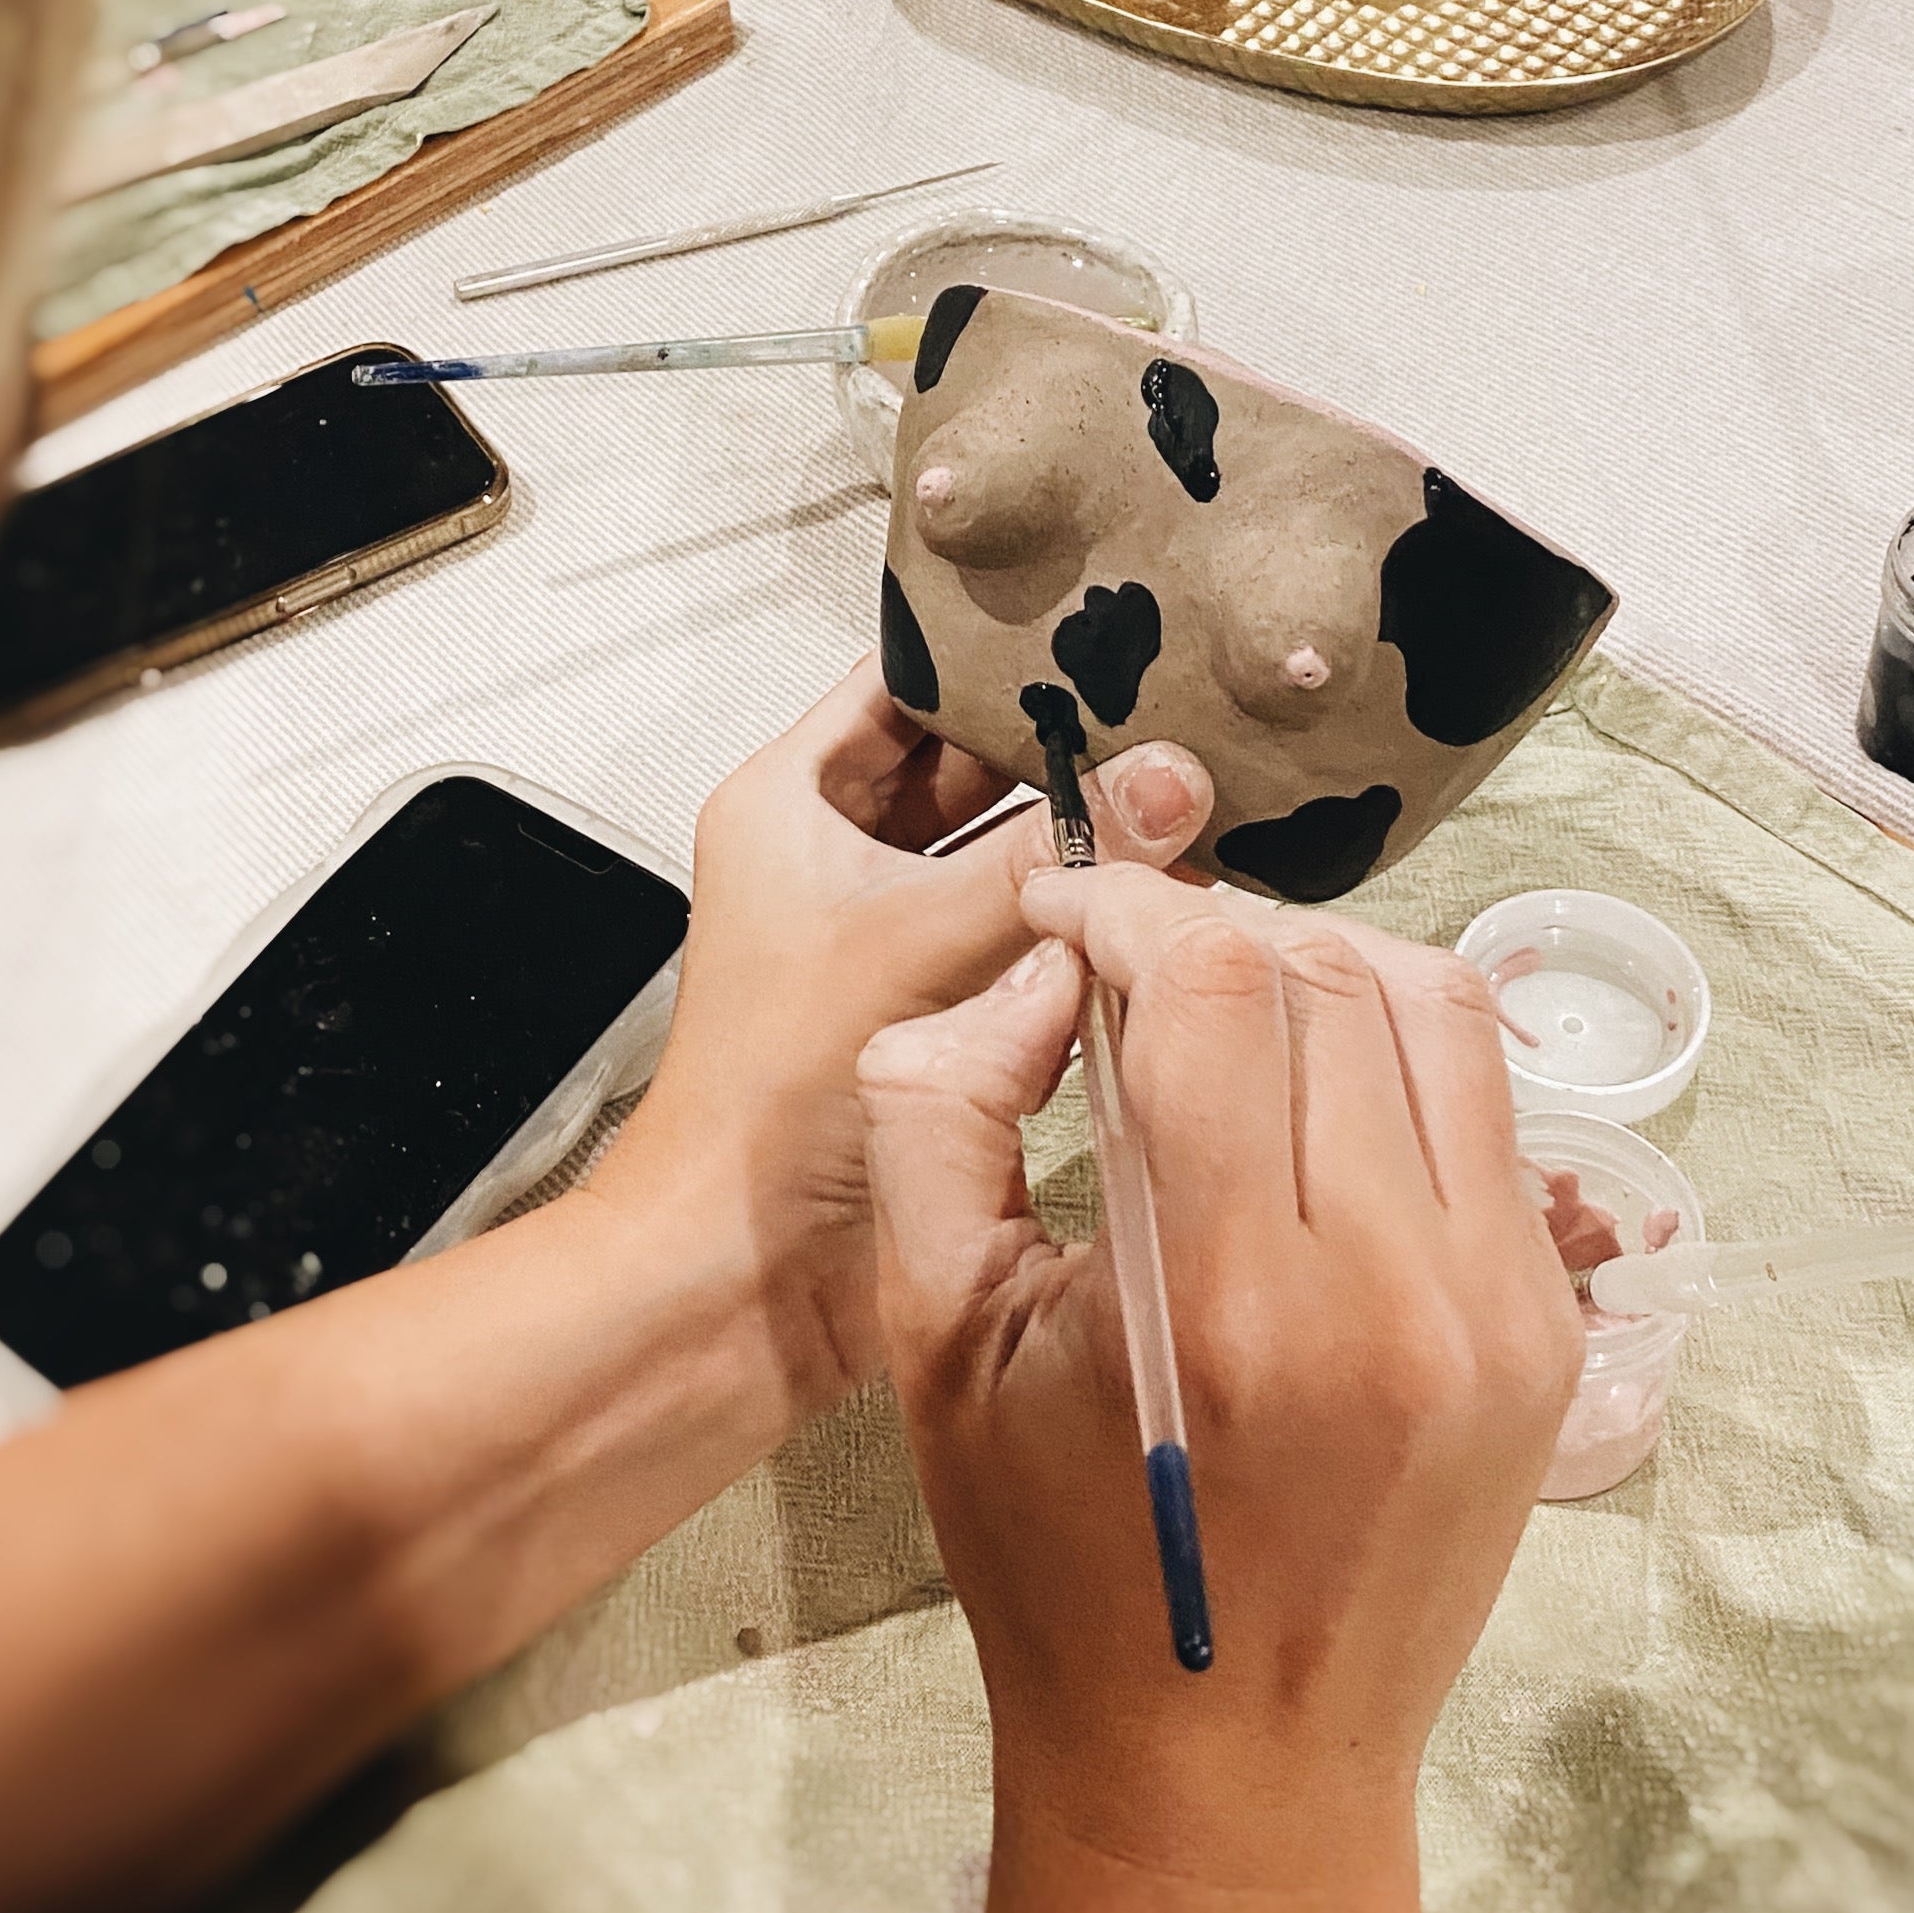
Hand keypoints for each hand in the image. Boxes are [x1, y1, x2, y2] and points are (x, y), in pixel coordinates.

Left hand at [596, 661, 1211, 1407]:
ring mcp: (887, 937)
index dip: (989, 658)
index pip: (901, 682)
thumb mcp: (917, 945)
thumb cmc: (761, 1111)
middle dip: (1060, 760)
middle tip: (1162, 738)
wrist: (745, 1274)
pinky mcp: (933, 1010)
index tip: (1091, 638)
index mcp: (789, 804)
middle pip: (970, 768)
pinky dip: (1072, 934)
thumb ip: (1048, 859)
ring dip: (1074, 852)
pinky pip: (1020, 941)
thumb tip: (1160, 783)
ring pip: (1004, 858)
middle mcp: (834, 860)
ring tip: (1168, 819)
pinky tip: (1135, 923)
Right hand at [862, 866, 1576, 1871]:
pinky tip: (1315, 1104)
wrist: (1224, 1771)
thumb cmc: (1055, 1562)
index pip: (1216, 981)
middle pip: (1331, 975)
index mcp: (1227, 1297)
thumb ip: (943, 1115)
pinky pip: (1492, 1117)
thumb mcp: (931, 1340)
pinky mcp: (1548, 1336)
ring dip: (1324, 971)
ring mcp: (1497, 1311)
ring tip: (1233, 1012)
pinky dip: (1400, 1064)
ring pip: (1440, 1015)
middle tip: (1134, 965)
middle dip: (1216, 932)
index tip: (1067, 917)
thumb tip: (1034, 970)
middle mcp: (1392, 1288)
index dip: (1130, 911)